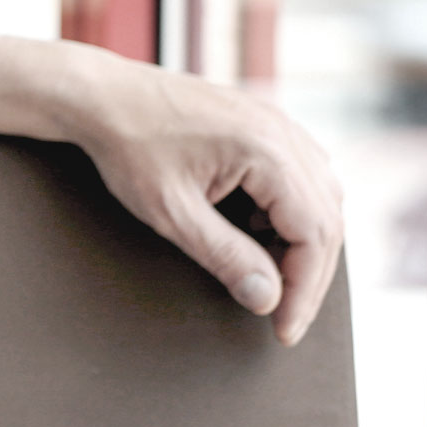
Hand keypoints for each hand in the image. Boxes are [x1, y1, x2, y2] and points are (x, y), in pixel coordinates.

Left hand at [64, 49, 343, 344]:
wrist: (99, 96)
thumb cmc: (127, 148)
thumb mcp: (170, 211)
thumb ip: (224, 256)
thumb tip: (267, 299)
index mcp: (268, 149)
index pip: (316, 234)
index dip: (304, 290)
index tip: (283, 330)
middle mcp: (284, 131)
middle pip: (327, 218)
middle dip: (307, 275)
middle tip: (283, 318)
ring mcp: (277, 123)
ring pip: (320, 198)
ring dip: (302, 244)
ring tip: (269, 279)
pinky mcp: (263, 124)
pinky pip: (300, 176)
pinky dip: (290, 212)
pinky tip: (258, 231)